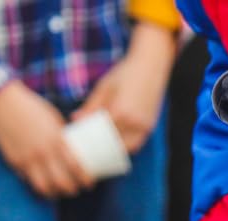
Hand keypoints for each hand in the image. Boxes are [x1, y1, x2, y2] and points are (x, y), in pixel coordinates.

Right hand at [0, 81, 92, 197]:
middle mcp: (43, 152)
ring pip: (43, 187)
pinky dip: (36, 184)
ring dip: (53, 193)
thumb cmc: (31, 107)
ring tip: (57, 191)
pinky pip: (28, 180)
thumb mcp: (53, 119)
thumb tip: (73, 150)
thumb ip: (62, 137)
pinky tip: (41, 182)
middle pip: (62, 183)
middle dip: (71, 190)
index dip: (85, 180)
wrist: (1, 101)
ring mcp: (27, 158)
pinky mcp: (13, 161)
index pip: (76, 168)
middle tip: (74, 190)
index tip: (89, 184)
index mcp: (56, 141)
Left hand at [71, 21, 175, 153]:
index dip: (88, 136)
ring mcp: (144, 127)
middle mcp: (134, 123)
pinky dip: (125, 144)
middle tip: (89, 143)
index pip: (100, 133)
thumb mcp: (104, 87)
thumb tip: (75, 119)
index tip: (79, 135)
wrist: (151, 66)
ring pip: (127, 148)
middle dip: (101, 146)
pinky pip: (136, 143)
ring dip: (115, 148)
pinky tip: (116, 139)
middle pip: (113, 144)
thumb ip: (91, 106)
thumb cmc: (125, 72)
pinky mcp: (150, 127)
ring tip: (102, 144)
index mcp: (120, 112)